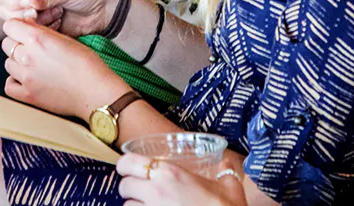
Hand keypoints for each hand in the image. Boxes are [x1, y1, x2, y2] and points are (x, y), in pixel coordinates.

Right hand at [0, 0, 121, 37]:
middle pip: (9, 11)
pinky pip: (36, 34)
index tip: (27, 4)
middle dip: (22, 14)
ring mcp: (39, 15)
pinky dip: (45, 31)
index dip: (13, 0)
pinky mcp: (46, 29)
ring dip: (37, 22)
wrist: (105, 10)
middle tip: (37, 14)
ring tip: (57, 14)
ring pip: (21, 25)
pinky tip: (60, 24)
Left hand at [1, 18, 129, 120]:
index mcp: (38, 38)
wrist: (95, 92)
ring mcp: (26, 78)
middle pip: (6, 44)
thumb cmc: (87, 65)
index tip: (23, 30)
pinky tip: (25, 78)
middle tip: (30, 47)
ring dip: (17, 61)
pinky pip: (9, 85)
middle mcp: (28, 57)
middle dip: (16, 42)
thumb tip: (29, 30)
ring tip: (32, 63)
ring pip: (7, 63)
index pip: (9, 26)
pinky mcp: (28, 96)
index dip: (17, 26)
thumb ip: (43, 33)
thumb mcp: (66, 39)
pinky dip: (14, 81)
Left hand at [117, 153, 247, 205]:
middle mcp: (156, 191)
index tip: (129, 169)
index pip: (128, 162)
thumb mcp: (230, 187)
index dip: (126, 166)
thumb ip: (226, 172)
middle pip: (124, 186)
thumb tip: (227, 163)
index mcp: (170, 173)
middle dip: (129, 189)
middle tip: (140, 191)